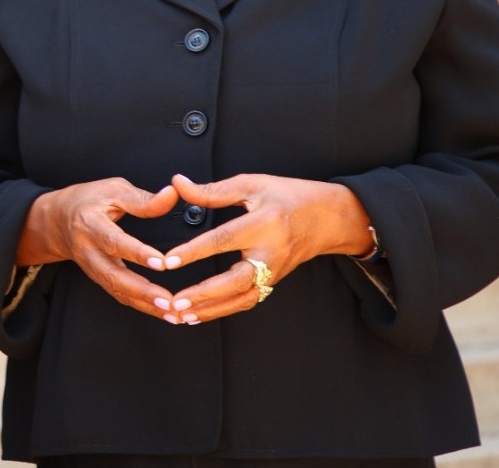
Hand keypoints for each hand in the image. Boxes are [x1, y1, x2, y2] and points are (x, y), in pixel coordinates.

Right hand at [19, 178, 178, 320]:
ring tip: (171, 311)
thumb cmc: (87, 201)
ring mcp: (92, 268)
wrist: (57, 220)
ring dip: (145, 305)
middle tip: (168, 300)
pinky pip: (120, 295)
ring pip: (117, 291)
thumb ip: (143, 199)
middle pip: (113, 276)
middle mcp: (89, 251)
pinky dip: (142, 306)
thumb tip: (172, 194)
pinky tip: (162, 310)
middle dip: (142, 291)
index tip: (162, 262)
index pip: (114, 241)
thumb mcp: (113, 190)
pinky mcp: (99, 278)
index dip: (137, 253)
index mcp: (91, 224)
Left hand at [153, 173, 372, 323]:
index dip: (194, 251)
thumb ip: (212, 190)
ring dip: (210, 310)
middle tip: (175, 301)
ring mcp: (274, 272)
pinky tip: (200, 315)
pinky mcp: (274, 282)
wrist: (329, 218)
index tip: (168, 261)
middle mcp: (270, 253)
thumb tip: (178, 183)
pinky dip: (223, 310)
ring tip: (181, 315)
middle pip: (235, 280)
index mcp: (264, 224)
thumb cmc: (289, 196)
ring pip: (241, 298)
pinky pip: (247, 301)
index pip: (223, 240)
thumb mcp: (252, 184)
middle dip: (203, 294)